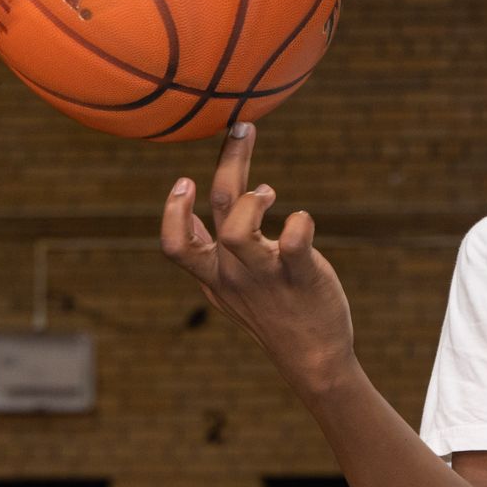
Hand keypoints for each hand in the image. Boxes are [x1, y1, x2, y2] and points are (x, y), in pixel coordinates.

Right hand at [160, 122, 355, 396]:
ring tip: (270, 192)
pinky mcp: (302, 278)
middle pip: (218, 212)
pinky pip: (294, 246)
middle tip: (243, 128)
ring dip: (253, 201)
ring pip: (238, 232)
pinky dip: (299, 224)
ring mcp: (267, 277)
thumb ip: (215, 250)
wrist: (313, 359)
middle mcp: (235, 275)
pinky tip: (302, 220)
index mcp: (214, 276)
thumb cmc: (274, 314)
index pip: (176, 245)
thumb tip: (216, 201)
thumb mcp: (231, 288)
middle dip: (228, 162)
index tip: (185, 181)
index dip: (174, 211)